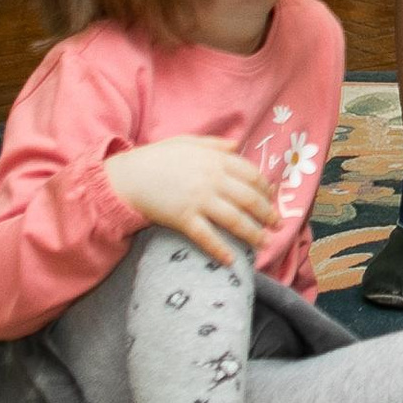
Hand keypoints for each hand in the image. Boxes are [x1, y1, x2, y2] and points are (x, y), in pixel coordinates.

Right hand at [103, 135, 274, 267]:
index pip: (253, 176)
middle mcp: (213, 180)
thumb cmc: (155, 158)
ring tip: (264, 244)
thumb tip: (237, 145)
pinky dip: (220, 249)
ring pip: (234, 220)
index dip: (266, 190)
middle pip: (250, 199)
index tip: (273, 200)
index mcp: (217, 160)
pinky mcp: (182, 219)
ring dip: (253, 234)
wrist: (125, 177)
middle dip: (267, 214)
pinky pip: (207, 236)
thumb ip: (215, 144)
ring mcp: (199, 200)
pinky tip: (231, 260)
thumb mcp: (187, 142)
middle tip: (277, 226)